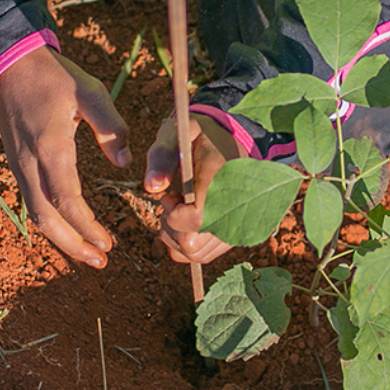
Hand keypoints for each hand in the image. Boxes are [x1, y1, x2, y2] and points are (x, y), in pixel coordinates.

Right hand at [0, 46, 129, 268]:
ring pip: (35, 214)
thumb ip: (111, 126)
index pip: (66, 200)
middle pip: (46, 218)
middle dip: (73, 245)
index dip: (87, 227)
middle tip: (101, 260)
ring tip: (89, 253)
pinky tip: (69, 227)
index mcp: (50, 147)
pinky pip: (31, 201)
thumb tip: (124, 163)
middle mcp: (29, 162)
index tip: (108, 243)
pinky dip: (51, 221)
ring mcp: (18, 165)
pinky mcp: (16, 163)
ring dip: (61, 238)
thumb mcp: (89, 92)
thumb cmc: (54, 76)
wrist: (10, 64)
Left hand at [145, 114, 245, 263]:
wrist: (231, 138)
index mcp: (223, 182)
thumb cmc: (200, 134)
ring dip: (177, 235)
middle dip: (171, 226)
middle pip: (192, 245)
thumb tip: (151, 187)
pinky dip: (188, 242)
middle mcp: (237, 208)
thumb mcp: (176, 133)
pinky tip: (189, 218)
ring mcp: (238, 225)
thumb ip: (161, 157)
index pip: (196, 220)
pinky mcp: (234, 235)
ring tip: (182, 208)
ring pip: (195, 254)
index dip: (174, 214)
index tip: (171, 194)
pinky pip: (204, 255)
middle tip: (174, 199)